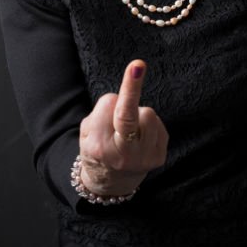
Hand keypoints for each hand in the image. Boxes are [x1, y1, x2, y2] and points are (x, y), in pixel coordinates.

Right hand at [78, 59, 168, 195]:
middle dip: (132, 89)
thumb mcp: (87, 132)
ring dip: (138, 114)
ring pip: (147, 114)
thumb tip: (124, 97)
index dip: (117, 92)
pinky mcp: (159, 158)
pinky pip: (157, 125)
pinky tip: (140, 136)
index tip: (136, 65)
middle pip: (128, 116)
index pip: (109, 108)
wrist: (112, 181)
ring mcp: (143, 158)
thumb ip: (101, 114)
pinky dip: (147, 125)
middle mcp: (122, 154)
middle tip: (138, 65)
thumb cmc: (97, 147)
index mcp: (99, 147)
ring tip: (129, 128)